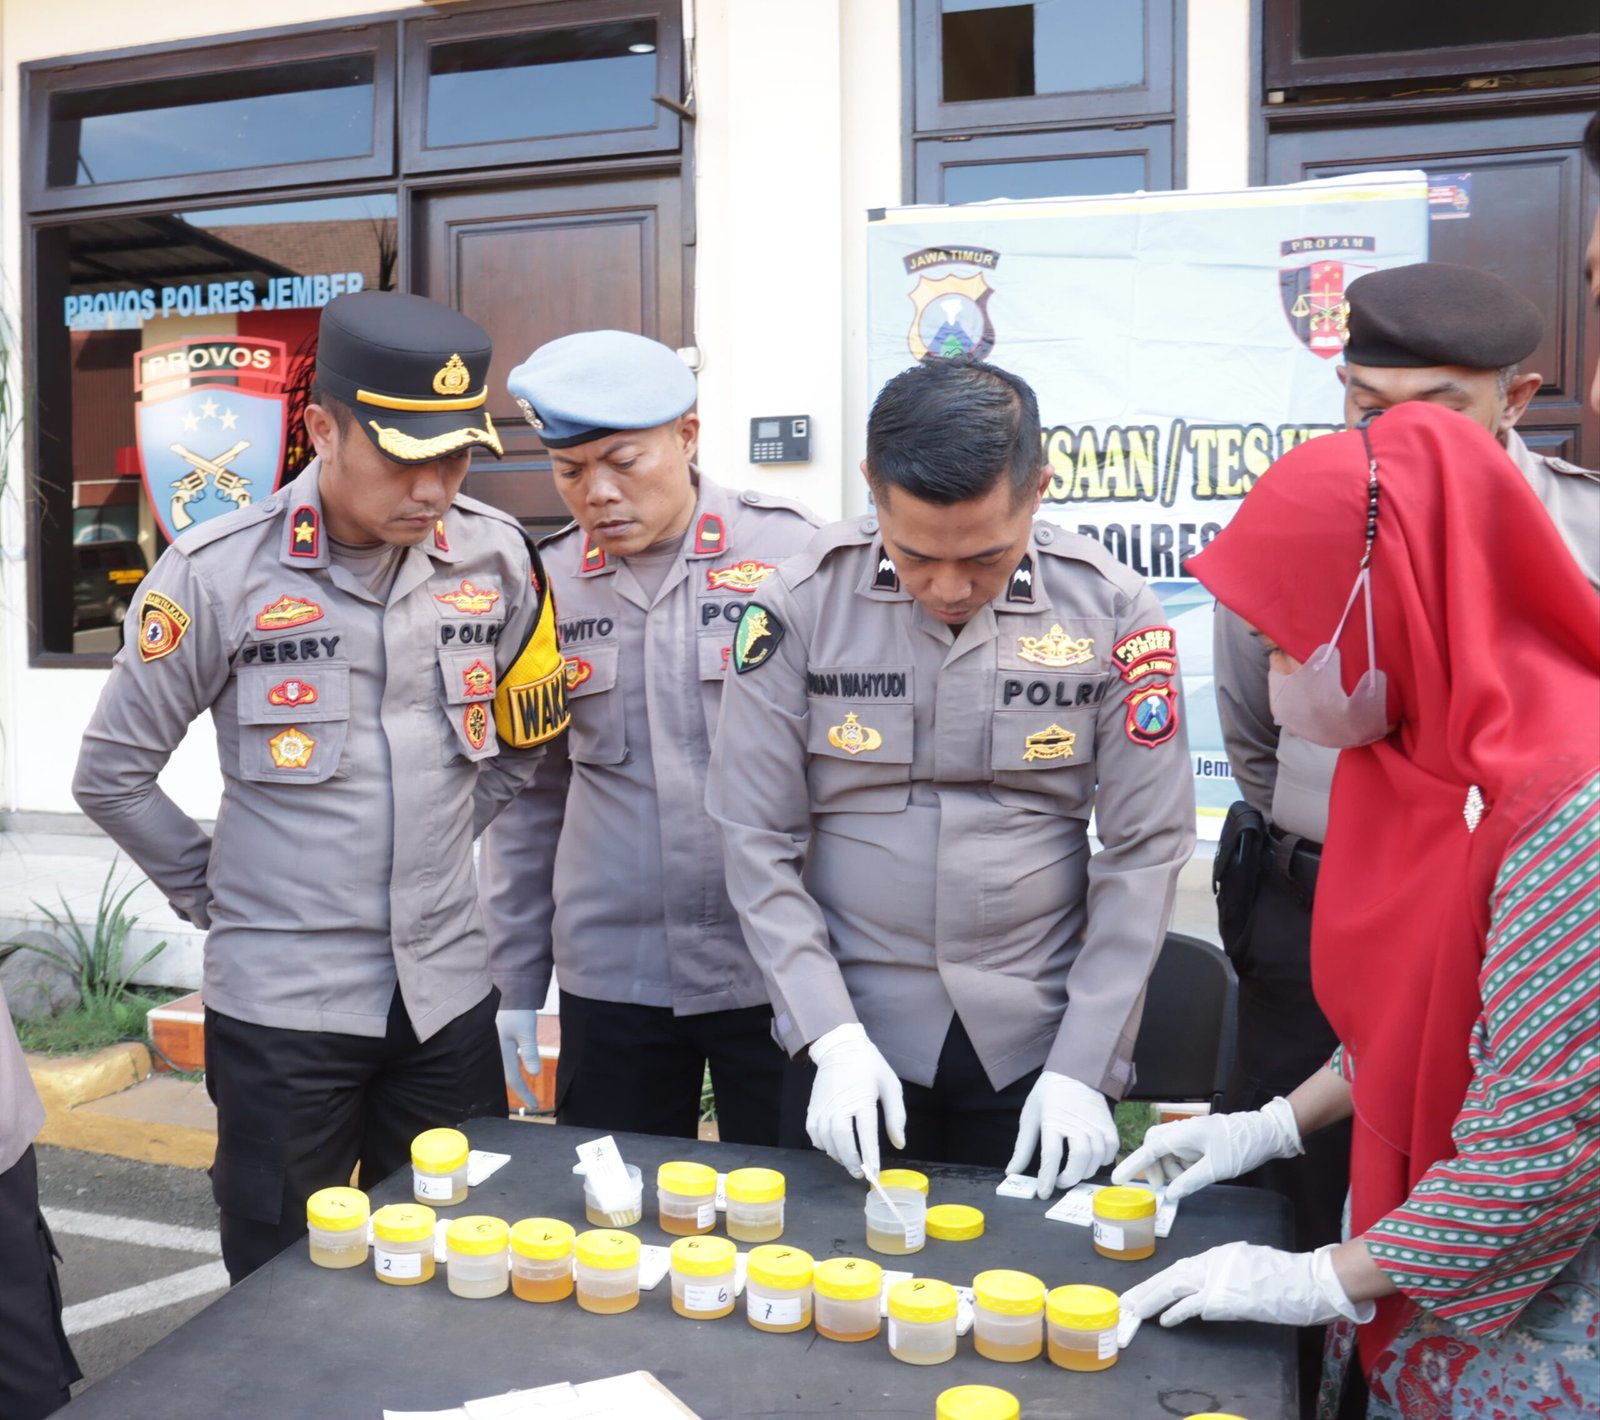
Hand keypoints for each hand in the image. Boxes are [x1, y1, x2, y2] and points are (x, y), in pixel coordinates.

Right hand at [495, 1009, 541, 1110]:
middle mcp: (493, 1051)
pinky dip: (511, 1065)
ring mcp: (492, 1045)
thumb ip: (529, 1052)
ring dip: (514, 1077)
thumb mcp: (526, 1030)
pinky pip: (502, 1058)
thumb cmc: (516, 1009)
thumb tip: (534, 1074)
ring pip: (503, 1067)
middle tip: (530, 1101)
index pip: (513, 1079)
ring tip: (524, 1088)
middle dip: (517, 1089)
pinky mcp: (494, 1038)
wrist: (507, 987)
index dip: (524, 1093)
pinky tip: (517, 1066)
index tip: (535, 1106)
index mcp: (499, 1051)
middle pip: (504, 1077)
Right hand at [805, 1023, 906, 1178]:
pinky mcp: (813, 1108)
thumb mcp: (891, 1085)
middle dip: (851, 1161)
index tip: (874, 1172)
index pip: (866, 1133)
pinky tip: (834, 1148)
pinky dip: (824, 1146)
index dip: (870, 1156)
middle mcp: (840, 1104)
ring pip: (827, 1141)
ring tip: (850, 1161)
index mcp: (862, 1098)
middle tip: (861, 1173)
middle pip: (842, 1140)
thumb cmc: (869, 1066)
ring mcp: (823, 1107)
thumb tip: (899, 1144)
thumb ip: (896, 1116)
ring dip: (839, 1156)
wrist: (840, 1047)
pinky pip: (815, 1135)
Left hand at [1005, 1071, 1118, 1198]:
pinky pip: (1111, 1150)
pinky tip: (1091, 1162)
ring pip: (1096, 1157)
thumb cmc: (1048, 1095)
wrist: (1074, 1072)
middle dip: (1070, 1178)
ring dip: (1085, 1172)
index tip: (1043, 1193)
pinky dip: (1103, 1161)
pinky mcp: (1108, 1124)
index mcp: (1052, 1120)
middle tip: (1059, 1183)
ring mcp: (1095, 1123)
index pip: (1051, 1155)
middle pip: (1079, 1158)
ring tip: (1073, 1174)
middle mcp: (1076, 1122)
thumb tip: (1012, 1171)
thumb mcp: (1029, 1116)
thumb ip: (1022, 1147)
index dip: (1047, 1178)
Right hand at [1111, 1095, 1301, 1199]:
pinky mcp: (1198, 1142)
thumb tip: (1169, 1195)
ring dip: (1172, 1169)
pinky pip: (1181, 1154)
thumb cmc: (1240, 1148)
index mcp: (1182, 1135)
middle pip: (1154, 1147)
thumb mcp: (1215, 1169)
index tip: (1117, 1179)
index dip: (1132, 1164)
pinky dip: (1182, 1167)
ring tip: (1188, 1181)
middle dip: (1154, 1167)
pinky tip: (1196, 1174)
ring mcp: (1190, 1136)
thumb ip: (1189, 1182)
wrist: (1265, 1134)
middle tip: (1162, 1188)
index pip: (1150, 1150)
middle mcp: (1182, 1133)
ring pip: (1168, 1153)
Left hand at [1120, 1242, 1374, 1331]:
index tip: (1146, 1291)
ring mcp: (1217, 1278)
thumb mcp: (1249, 1265)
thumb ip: (1227, 1273)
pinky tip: (1163, 1321)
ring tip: (1133, 1310)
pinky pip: (1193, 1305)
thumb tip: (1211, 1292)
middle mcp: (1213, 1260)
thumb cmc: (1285, 1276)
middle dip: (1147, 1289)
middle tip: (1127, 1300)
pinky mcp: (1224, 1296)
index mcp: (1219, 1253)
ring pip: (1174, 1287)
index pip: (1182, 1268)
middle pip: (1172, 1275)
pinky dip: (1176, 1312)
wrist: (1306, 1280)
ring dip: (1152, 1300)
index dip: (1162, 1281)